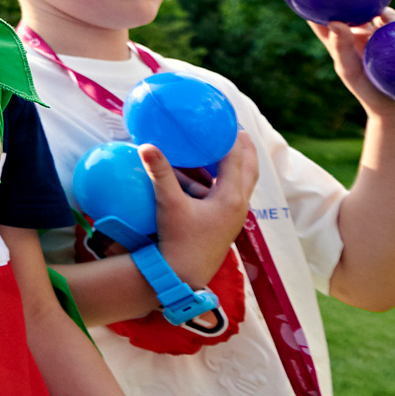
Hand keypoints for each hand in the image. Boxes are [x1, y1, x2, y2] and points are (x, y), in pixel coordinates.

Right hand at [147, 132, 259, 287]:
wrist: (183, 275)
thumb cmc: (179, 240)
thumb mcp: (168, 203)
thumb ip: (160, 173)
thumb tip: (146, 144)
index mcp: (231, 197)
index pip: (235, 158)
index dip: (231, 137)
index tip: (227, 119)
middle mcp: (238, 205)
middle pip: (249, 169)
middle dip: (243, 148)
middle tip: (234, 128)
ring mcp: (233, 216)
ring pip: (238, 182)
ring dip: (229, 164)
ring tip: (216, 146)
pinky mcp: (224, 223)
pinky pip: (225, 193)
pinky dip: (215, 180)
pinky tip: (193, 175)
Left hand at [309, 9, 394, 130]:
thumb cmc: (370, 93)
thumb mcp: (350, 71)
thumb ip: (340, 48)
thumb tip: (334, 21)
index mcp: (352, 37)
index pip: (337, 13)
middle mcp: (373, 34)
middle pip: (367, 9)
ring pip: (394, 18)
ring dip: (390, 13)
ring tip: (385, 16)